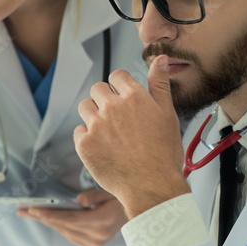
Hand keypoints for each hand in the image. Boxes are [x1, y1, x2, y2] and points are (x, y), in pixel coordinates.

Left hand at [16, 189, 127, 245]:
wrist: (138, 217)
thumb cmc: (122, 200)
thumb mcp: (111, 192)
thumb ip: (95, 195)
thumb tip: (79, 199)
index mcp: (103, 222)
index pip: (70, 219)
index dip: (50, 214)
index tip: (33, 210)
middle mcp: (97, 237)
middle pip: (63, 226)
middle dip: (41, 217)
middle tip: (22, 210)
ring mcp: (94, 244)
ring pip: (64, 231)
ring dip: (46, 222)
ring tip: (29, 214)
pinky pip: (68, 235)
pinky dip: (57, 226)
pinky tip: (46, 219)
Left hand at [74, 55, 189, 218]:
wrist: (151, 185)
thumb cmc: (162, 154)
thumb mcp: (167, 114)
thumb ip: (159, 85)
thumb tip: (160, 59)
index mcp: (134, 96)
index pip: (116, 76)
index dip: (119, 86)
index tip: (122, 98)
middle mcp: (112, 107)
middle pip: (97, 89)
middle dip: (104, 99)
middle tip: (115, 119)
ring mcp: (96, 125)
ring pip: (85, 107)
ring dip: (93, 115)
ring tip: (108, 132)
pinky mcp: (84, 144)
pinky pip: (78, 131)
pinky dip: (87, 137)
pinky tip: (102, 147)